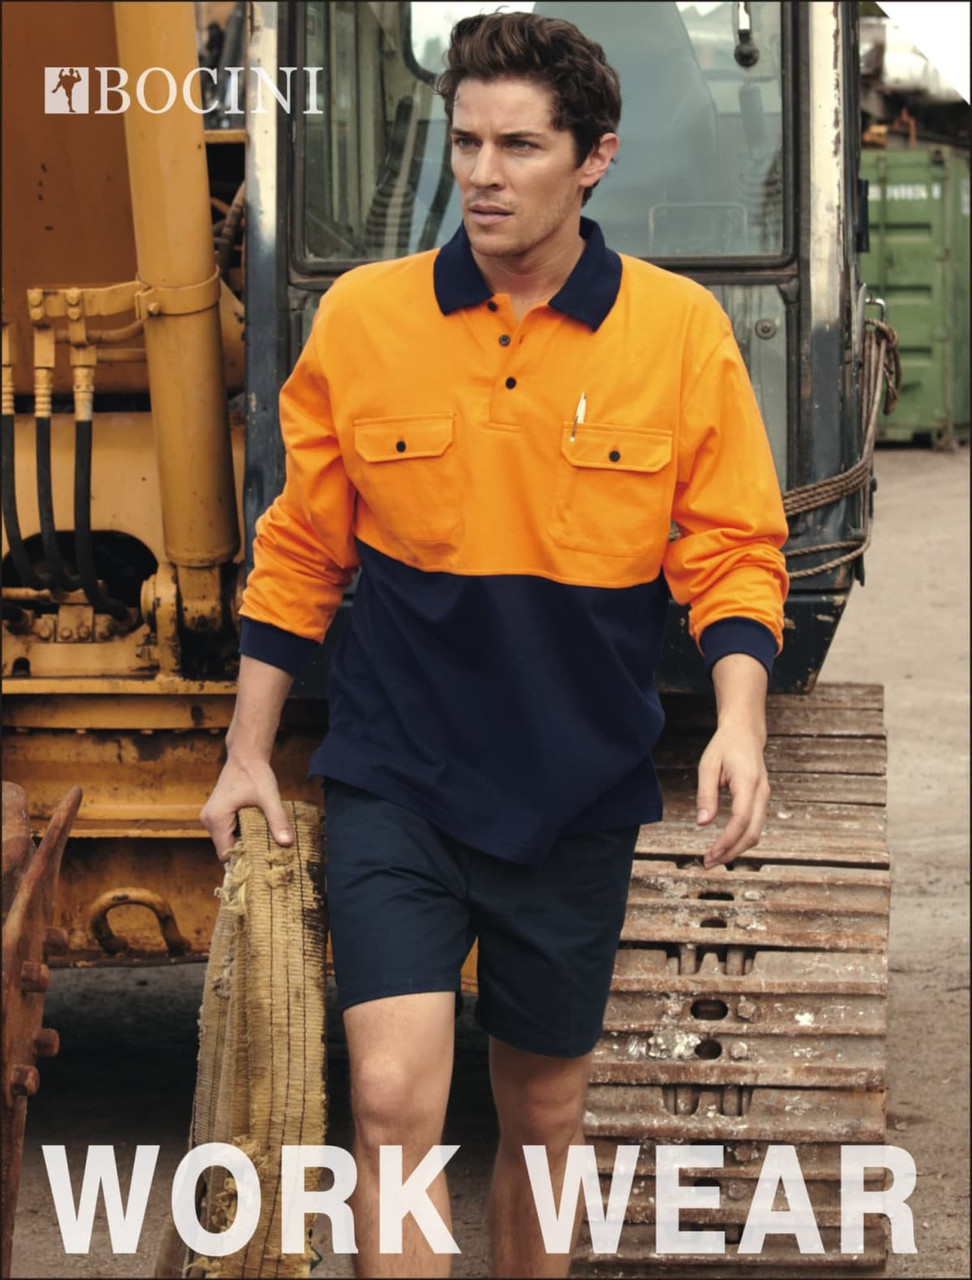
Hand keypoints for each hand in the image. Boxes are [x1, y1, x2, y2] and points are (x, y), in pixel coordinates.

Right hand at [200, 753, 293, 862]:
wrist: (246, 755)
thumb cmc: (255, 773)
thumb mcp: (269, 797)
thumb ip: (277, 820)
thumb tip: (287, 843)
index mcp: (216, 819)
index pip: (225, 853)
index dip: (242, 859)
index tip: (262, 861)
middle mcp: (208, 820)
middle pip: (225, 848)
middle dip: (245, 851)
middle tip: (267, 852)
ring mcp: (210, 817)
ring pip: (226, 841)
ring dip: (243, 841)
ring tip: (263, 840)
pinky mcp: (215, 813)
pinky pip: (227, 832)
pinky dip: (240, 833)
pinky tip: (256, 829)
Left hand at [695, 722, 769, 867]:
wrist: (745, 732)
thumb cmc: (725, 746)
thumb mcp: (708, 766)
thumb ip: (706, 794)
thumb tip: (703, 823)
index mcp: (747, 782)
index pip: (741, 819)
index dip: (727, 840)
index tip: (711, 853)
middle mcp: (761, 792)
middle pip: (752, 832)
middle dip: (731, 852)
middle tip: (709, 863)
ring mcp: (764, 797)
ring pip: (755, 832)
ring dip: (736, 849)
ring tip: (714, 858)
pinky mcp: (761, 800)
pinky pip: (755, 825)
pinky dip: (741, 839)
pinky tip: (726, 845)